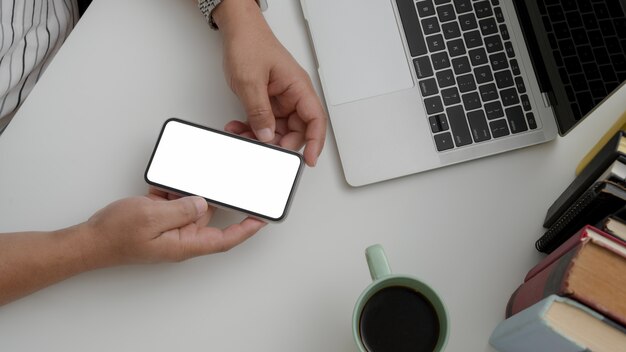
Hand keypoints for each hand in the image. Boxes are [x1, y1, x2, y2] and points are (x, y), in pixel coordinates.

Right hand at [81, 189, 265, 265]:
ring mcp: (170, 229)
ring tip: (179, 181)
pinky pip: (175, 202)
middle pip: (210, 216)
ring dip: (187, 192)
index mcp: (185, 243)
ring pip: (191, 206)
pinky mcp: (159, 220)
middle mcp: (182, 237)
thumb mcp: (152, 217)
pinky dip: (172, 191)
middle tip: (227, 180)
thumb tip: (203, 202)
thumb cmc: (115, 236)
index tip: (263, 218)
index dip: (246, 229)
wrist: (88, 240)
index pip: (225, 239)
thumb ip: (181, 209)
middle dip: (217, 198)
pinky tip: (163, 183)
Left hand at [213, 0, 326, 165]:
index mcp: (298, 87)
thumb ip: (259, 111)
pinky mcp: (267, 101)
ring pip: (278, 129)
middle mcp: (293, 95)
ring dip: (260, 137)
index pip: (315, 120)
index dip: (316, 142)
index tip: (309, 159)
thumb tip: (266, 135)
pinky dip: (251, 128)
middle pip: (297, 130)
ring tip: (243, 135)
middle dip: (280, 142)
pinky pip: (264, 122)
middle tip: (263, 147)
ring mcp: (280, 99)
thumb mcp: (251, 81)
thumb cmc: (250, 44)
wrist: (237, 30)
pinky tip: (239, 128)